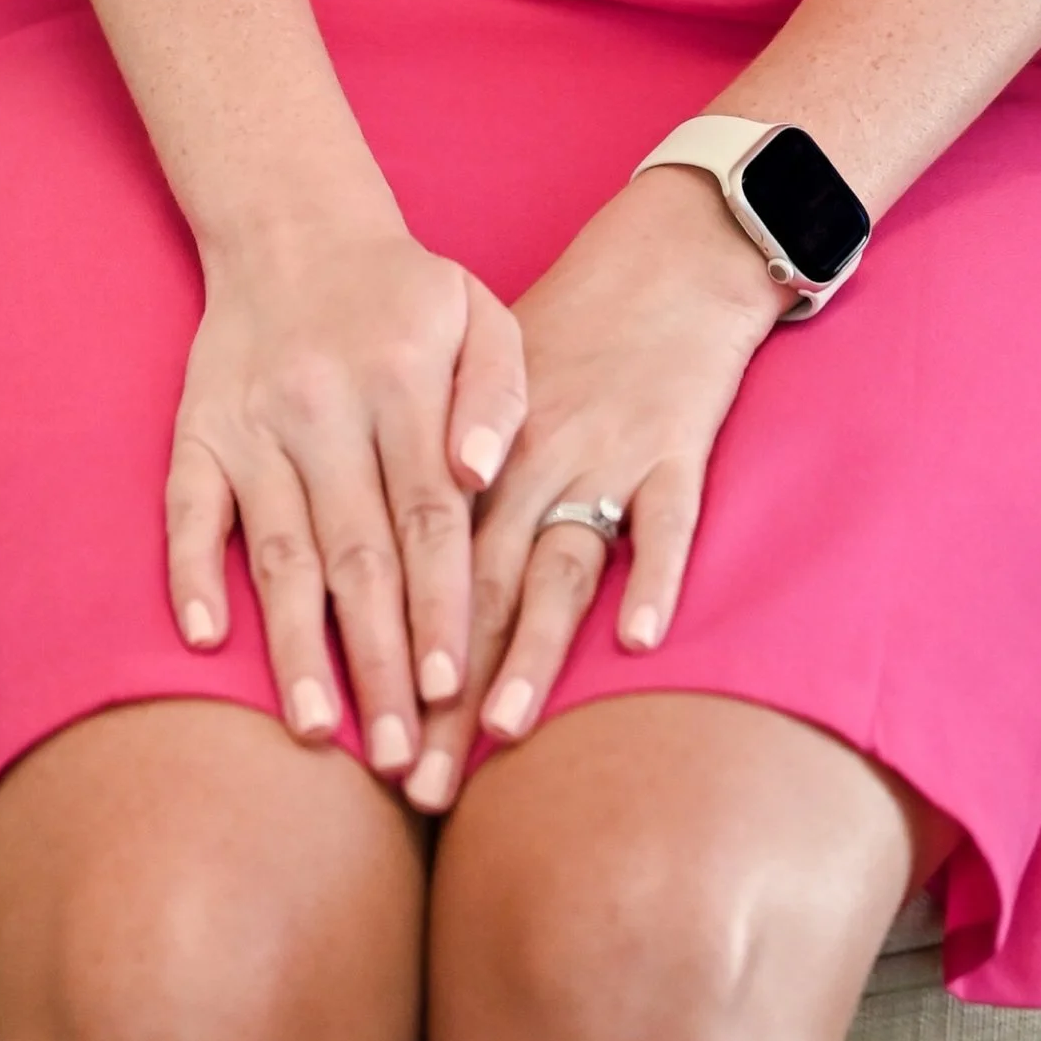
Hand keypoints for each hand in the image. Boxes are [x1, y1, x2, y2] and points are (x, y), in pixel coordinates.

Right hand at [167, 215, 525, 780]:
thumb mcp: (479, 311)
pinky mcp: (196, 430)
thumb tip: (483, 471)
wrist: (293, 226)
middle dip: (377, 661)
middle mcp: (322, 408)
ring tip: (318, 731)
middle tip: (400, 756)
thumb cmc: (404, 293)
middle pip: (355, 553)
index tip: (450, 688)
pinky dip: (192, 575)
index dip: (438, 606)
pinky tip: (208, 642)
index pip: (426, 516)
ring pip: (276, 549)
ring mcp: (252, 424)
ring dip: (295, 645)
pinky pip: (186, 510)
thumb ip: (500, 390)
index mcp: (400, 381)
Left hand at [401, 165, 784, 812]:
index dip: (393, 662)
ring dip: (530, 648)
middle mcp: (530, 459)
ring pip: (561, 563)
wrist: (668, 257)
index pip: (419, 572)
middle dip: (446, 692)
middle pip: (480, 589)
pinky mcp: (676, 445)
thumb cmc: (574, 329)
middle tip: (418, 783)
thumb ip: (444, 471)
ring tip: (500, 726)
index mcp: (475, 449)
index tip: (365, 745)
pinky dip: (655, 572)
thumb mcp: (490, 392)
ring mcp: (605, 452)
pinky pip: (667, 518)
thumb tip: (382, 569)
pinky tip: (642, 636)